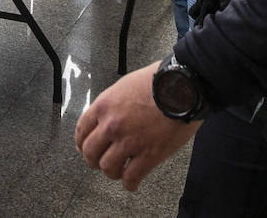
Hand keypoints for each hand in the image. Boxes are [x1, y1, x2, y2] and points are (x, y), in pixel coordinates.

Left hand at [74, 62, 199, 191]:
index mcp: (104, 106)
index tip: (84, 148)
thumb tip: (109, 116)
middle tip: (99, 162)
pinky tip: (132, 184)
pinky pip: (132, 177)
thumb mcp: (126, 86)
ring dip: (112, 172)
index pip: (82, 130)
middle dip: (94, 160)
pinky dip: (130, 184)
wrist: (183, 87)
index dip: (82, 143)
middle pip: (90, 152)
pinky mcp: (149, 155)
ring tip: (118, 172)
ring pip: (108, 167)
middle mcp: (112, 125)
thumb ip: (114, 103)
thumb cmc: (159, 81)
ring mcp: (129, 142)